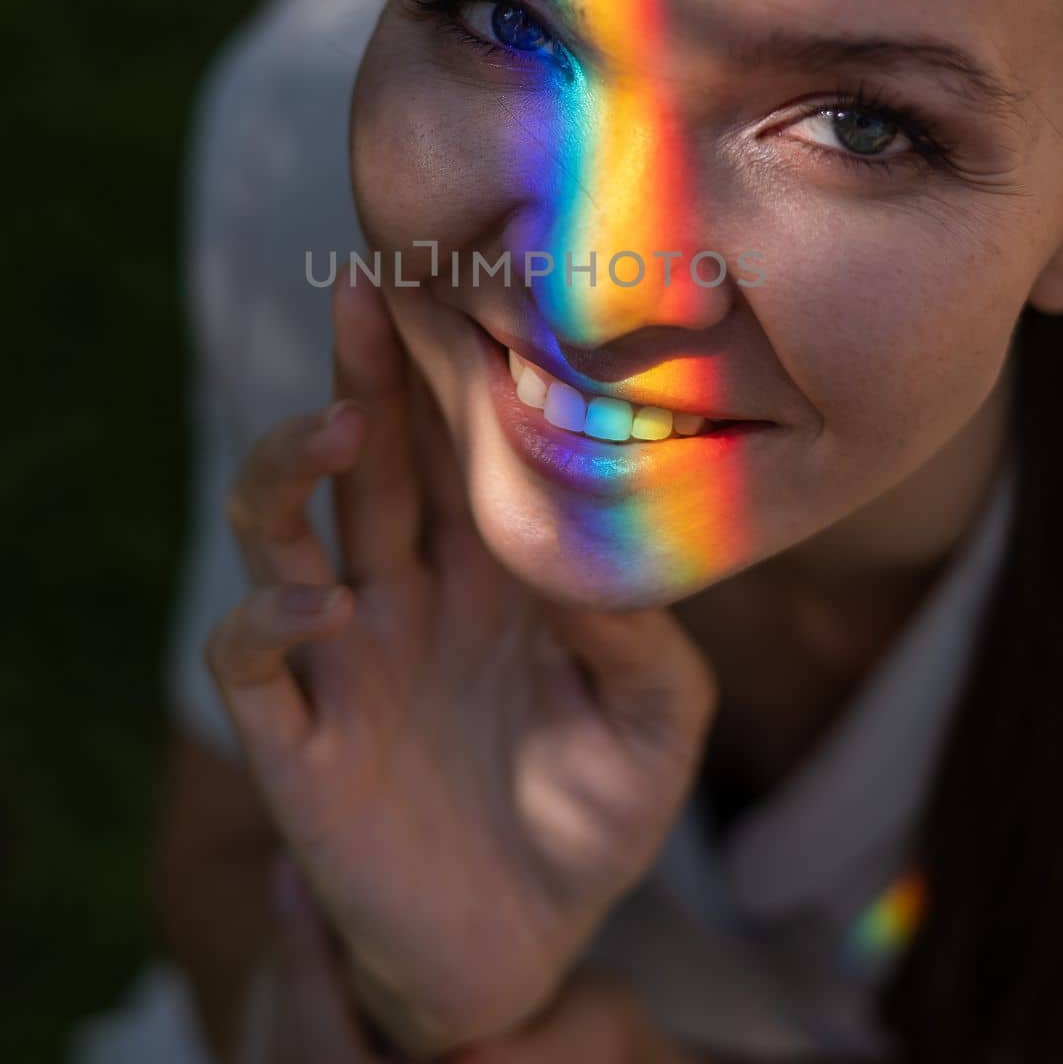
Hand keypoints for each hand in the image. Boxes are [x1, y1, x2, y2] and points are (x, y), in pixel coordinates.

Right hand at [208, 277, 714, 1056]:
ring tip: (344, 427)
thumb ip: (647, 637)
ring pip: (278, 527)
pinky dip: (268, 620)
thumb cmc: (590, 813)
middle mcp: (404, 588)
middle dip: (361, 368)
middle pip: (364, 454)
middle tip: (371, 285)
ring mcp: (342, 654)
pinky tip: (326, 606)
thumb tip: (597, 550)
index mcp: (485, 567)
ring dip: (292, 463)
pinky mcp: (299, 735)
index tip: (462, 276)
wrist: (524, 945)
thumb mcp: (657, 721)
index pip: (453, 444)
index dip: (449, 366)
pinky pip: (247, 656)